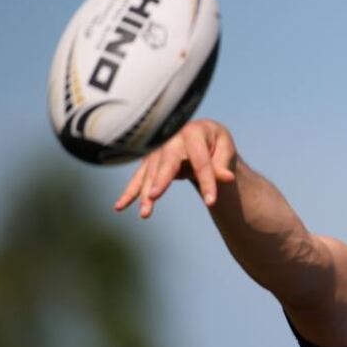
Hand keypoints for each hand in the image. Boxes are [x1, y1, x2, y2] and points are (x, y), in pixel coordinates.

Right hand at [114, 119, 236, 217]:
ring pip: (150, 173)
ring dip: (145, 193)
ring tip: (145, 213)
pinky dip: (130, 193)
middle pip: (167, 161)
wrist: (201, 135)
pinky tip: (120, 207)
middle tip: (155, 196)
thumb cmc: (215, 142)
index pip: (200, 160)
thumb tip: (227, 178)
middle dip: (160, 179)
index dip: (207, 180)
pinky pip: (139, 178)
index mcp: (194, 132)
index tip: (211, 201)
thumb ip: (223, 163)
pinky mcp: (149, 162)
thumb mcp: (225, 148)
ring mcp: (157, 150)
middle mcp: (171, 138)